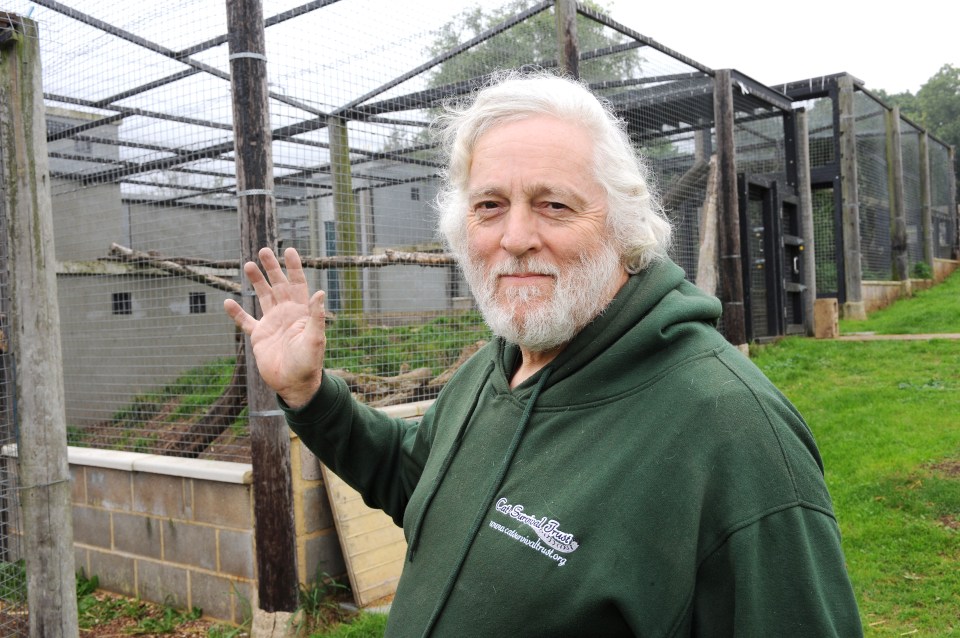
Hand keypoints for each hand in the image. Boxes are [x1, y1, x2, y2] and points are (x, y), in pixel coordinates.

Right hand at [224, 247, 325, 408]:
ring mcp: (272, 323)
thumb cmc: (309, 363)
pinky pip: (245, 321)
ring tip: (248, 265)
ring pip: (262, 296)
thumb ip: (316, 316)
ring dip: (256, 281)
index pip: (298, 284)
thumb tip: (319, 292)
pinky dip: (236, 312)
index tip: (289, 250)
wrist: (294, 385)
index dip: (294, 267)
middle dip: (272, 268)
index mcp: (301, 312)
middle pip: (278, 285)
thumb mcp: (315, 338)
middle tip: (264, 250)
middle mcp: (286, 313)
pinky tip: (228, 302)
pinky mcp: (258, 336)